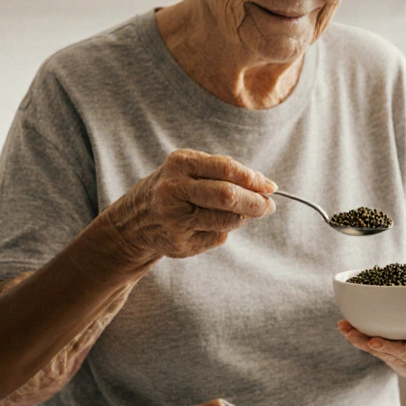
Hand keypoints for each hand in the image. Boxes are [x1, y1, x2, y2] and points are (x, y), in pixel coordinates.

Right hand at [99, 151, 275, 264]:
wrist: (135, 221)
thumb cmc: (176, 189)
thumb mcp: (193, 171)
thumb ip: (226, 174)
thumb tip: (264, 185)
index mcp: (180, 163)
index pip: (226, 167)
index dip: (252, 179)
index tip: (270, 187)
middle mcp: (174, 189)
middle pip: (226, 195)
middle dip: (254, 202)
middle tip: (268, 206)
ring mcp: (174, 217)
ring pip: (226, 219)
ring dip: (242, 218)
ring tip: (240, 214)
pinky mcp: (179, 241)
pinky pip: (217, 235)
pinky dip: (223, 230)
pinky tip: (208, 226)